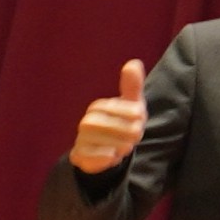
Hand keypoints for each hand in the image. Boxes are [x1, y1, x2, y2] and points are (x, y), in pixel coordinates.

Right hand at [68, 58, 148, 176]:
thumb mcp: (132, 104)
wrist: (109, 150)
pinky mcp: (79, 156)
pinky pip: (92, 156)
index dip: (131, 114)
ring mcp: (81, 139)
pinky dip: (107, 156)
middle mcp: (85, 122)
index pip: (113, 106)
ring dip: (120, 144)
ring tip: (127, 146)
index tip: (140, 118)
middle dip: (126, 131)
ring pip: (101, 141)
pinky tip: (114, 155)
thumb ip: (132, 85)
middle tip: (136, 135)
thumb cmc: (124, 122)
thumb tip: (133, 62)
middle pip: (105, 125)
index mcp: (97, 107)